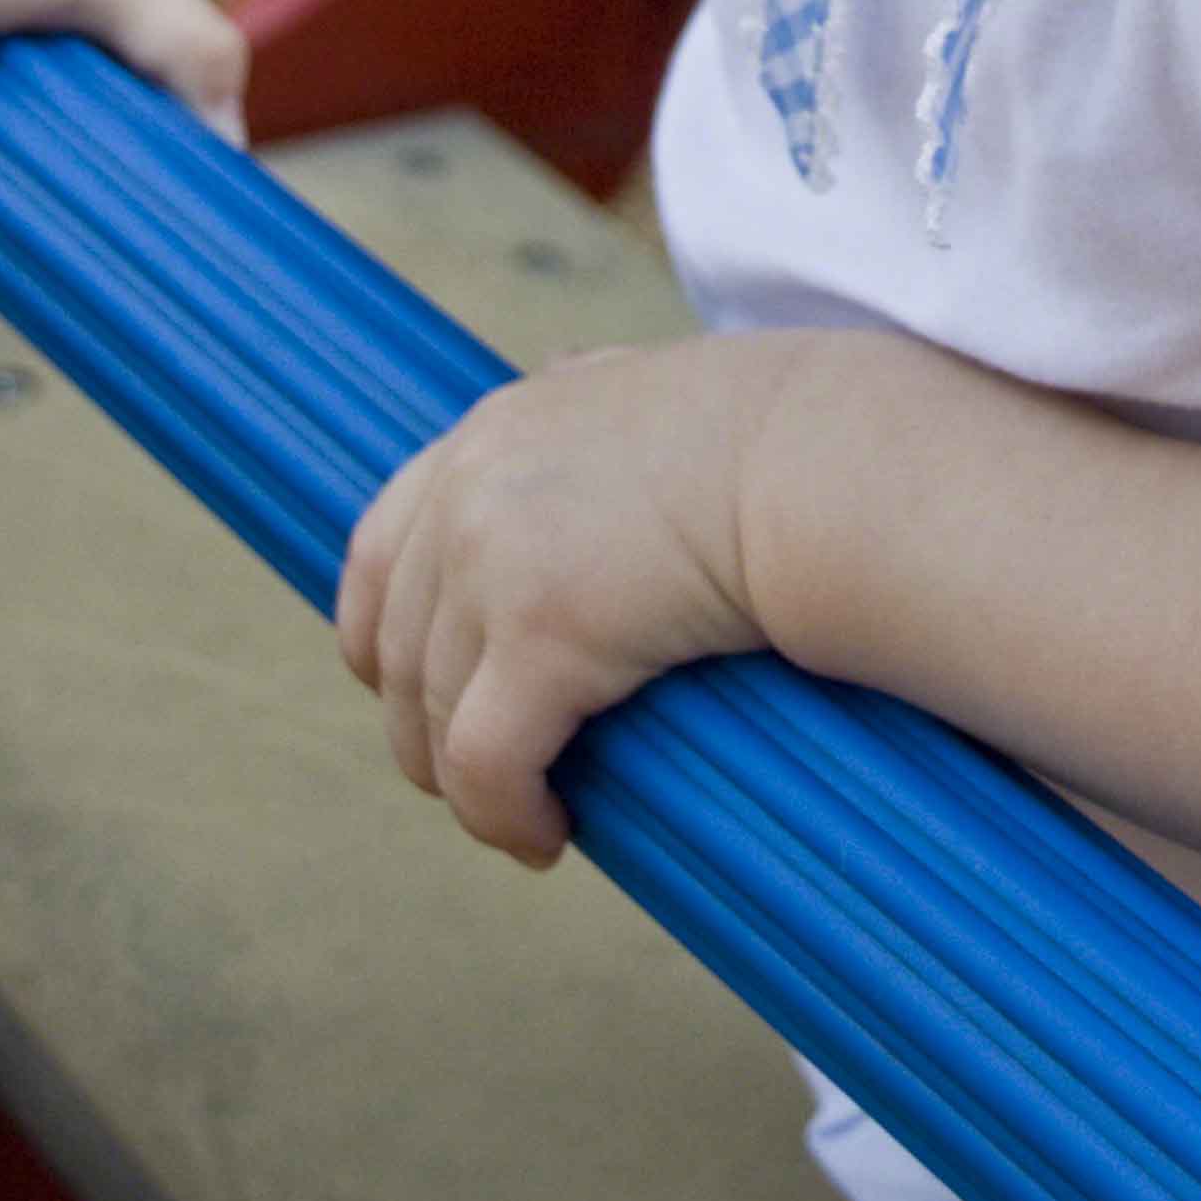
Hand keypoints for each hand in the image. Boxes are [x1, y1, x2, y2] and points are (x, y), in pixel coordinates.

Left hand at [332, 331, 797, 868]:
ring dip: (469, 786)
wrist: (821, 459)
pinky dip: (503, 815)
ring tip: (529, 818)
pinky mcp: (541, 636)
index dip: (388, 640)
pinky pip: (484, 763)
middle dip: (427, 729)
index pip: (380, 551)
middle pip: (397, 650)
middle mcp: (469, 491)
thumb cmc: (767, 431)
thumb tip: (566, 367)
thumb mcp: (645, 379)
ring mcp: (494, 562)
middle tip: (489, 778)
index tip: (427, 696)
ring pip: (435, 719)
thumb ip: (590, 384)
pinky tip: (549, 833)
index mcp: (490, 434)